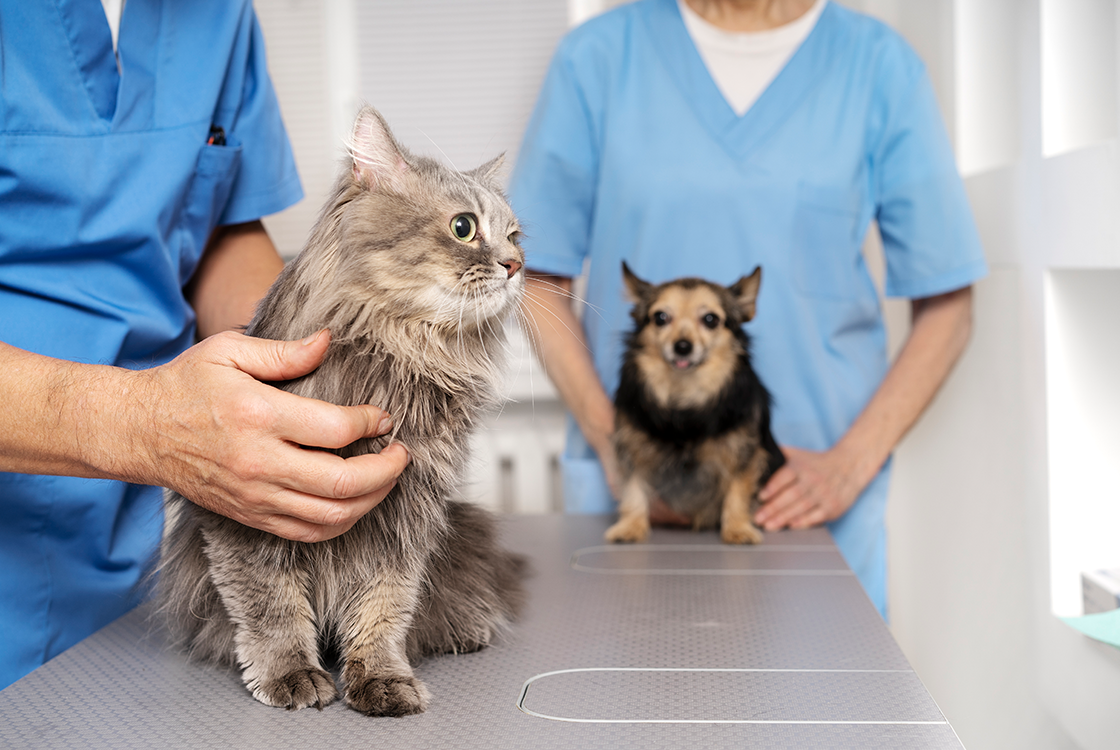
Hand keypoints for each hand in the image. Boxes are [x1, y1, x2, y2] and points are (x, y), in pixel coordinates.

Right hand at [132, 329, 409, 541]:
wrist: (140, 432)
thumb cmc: (186, 386)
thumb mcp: (230, 352)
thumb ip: (284, 351)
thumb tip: (328, 341)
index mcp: (259, 415)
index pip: (336, 430)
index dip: (371, 424)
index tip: (383, 417)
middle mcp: (260, 462)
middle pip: (343, 483)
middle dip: (386, 471)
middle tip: (401, 454)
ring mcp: (255, 495)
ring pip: (331, 516)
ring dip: (371, 500)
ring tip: (387, 479)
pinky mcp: (251, 515)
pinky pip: (308, 532)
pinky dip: (341, 522)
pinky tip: (356, 503)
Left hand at [754, 446, 861, 530]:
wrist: (849, 467)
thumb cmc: (816, 463)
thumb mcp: (798, 454)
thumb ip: (778, 455)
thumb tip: (754, 454)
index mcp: (801, 466)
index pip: (785, 476)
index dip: (773, 487)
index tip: (760, 497)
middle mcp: (813, 480)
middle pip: (791, 495)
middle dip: (773, 508)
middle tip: (758, 518)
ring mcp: (824, 494)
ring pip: (801, 508)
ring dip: (783, 518)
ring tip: (768, 526)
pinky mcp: (832, 507)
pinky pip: (816, 517)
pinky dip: (803, 522)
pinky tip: (790, 526)